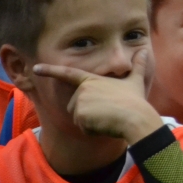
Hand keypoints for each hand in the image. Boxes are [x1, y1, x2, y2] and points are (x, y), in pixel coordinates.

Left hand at [33, 49, 162, 143]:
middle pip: (76, 105)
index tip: (36, 68)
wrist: (135, 117)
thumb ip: (138, 67)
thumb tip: (146, 52)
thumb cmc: (135, 100)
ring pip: (79, 117)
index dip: (50, 70)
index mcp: (92, 80)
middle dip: (89, 112)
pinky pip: (82, 128)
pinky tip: (104, 125)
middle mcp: (82, 89)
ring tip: (107, 117)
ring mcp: (80, 102)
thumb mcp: (135, 81)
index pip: (68, 73)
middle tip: (108, 111)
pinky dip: (92, 130)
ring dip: (91, 122)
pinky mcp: (80, 115)